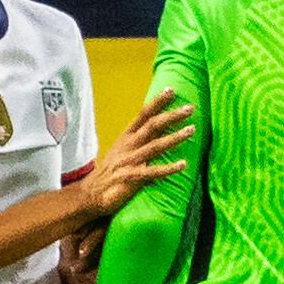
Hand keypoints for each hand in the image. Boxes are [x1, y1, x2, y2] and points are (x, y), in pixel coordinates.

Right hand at [76, 89, 191, 219]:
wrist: (91, 193)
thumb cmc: (114, 170)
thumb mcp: (124, 149)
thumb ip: (141, 137)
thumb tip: (161, 124)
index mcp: (127, 137)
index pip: (143, 115)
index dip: (156, 102)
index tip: (171, 90)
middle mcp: (128, 146)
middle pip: (152, 126)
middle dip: (171, 116)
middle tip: (190, 108)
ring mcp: (129, 161)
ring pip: (154, 146)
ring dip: (174, 138)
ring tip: (191, 130)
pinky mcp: (130, 178)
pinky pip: (152, 172)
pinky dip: (167, 168)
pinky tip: (183, 165)